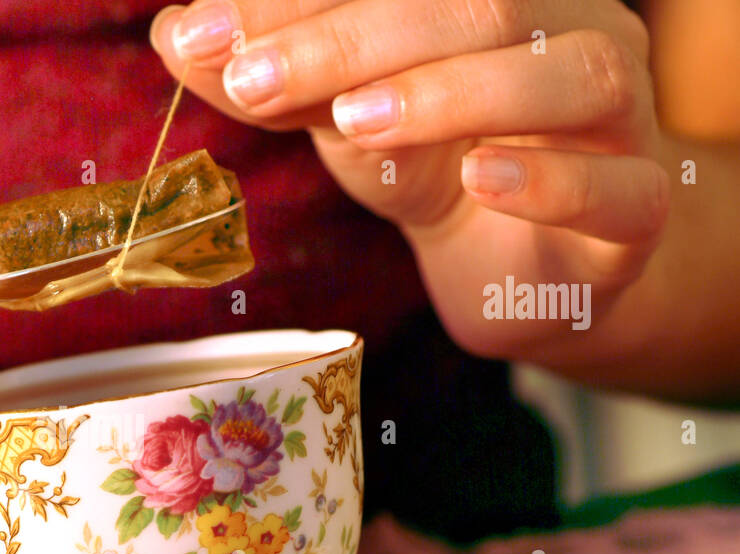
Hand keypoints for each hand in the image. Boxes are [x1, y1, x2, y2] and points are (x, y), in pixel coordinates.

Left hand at [151, 0, 669, 366]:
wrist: (532, 268)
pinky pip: (619, 187)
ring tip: (354, 122)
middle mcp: (570, 31)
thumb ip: (279, 81)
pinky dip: (548, 177)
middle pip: (478, 6)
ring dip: (451, 91)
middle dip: (347, 40)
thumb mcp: (347, 122)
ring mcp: (618, 119)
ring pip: (568, 74)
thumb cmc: (441, 170)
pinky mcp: (635, 212)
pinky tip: (474, 176)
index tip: (201, 31)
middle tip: (252, 79)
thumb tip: (178, 35)